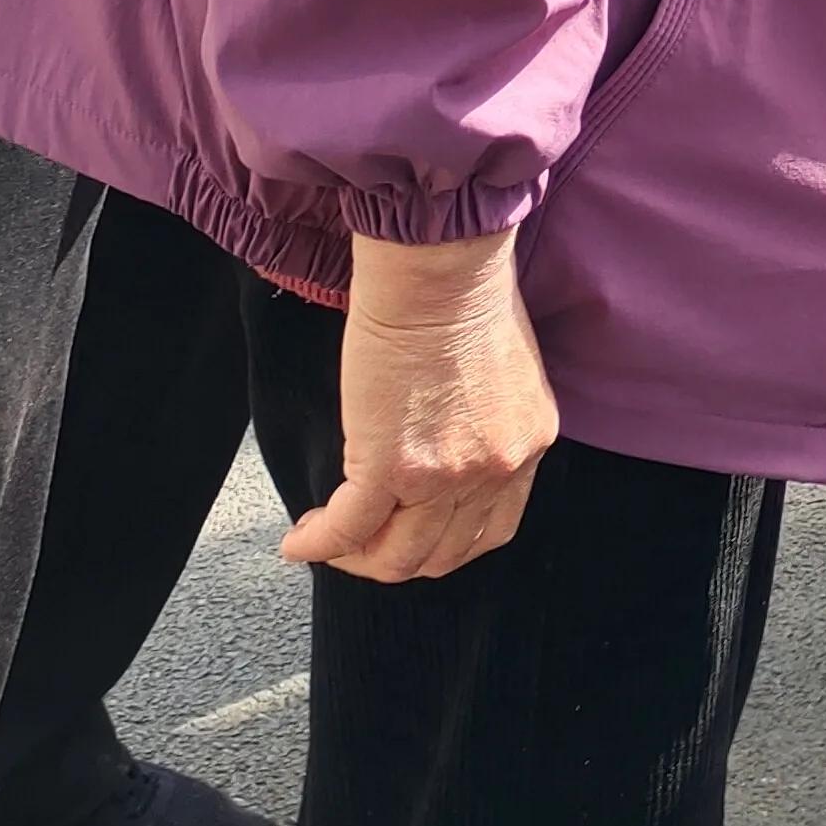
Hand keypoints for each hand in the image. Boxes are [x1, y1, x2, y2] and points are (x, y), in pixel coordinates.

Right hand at [282, 232, 557, 584]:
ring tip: (325, 538)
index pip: (492, 528)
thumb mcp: (505, 367)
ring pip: (397, 557)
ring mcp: (446, 477)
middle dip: (396, 557)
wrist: (440, 267)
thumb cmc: (466, 289)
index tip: (409, 530)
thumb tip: (449, 430)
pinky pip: (347, 529)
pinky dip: (318, 543)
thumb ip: (487, 414)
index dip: (444, 542)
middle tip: (360, 541)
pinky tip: (297, 540)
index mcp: (528, 444)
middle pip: (444, 555)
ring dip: (355, 558)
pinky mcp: (391, 468)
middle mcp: (496, 471)